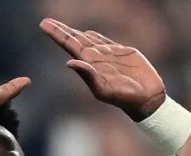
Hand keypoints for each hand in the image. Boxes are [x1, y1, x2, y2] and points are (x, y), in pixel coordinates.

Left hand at [40, 18, 165, 121]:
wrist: (146, 98)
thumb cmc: (125, 97)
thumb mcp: (104, 89)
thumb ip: (87, 75)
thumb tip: (69, 62)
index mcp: (88, 65)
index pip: (69, 45)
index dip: (57, 34)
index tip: (43, 24)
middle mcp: (96, 59)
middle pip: (75, 40)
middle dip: (61, 30)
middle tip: (45, 22)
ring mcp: (108, 55)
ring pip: (88, 39)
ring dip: (75, 32)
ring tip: (62, 26)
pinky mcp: (122, 53)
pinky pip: (105, 41)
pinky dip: (96, 36)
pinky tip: (88, 33)